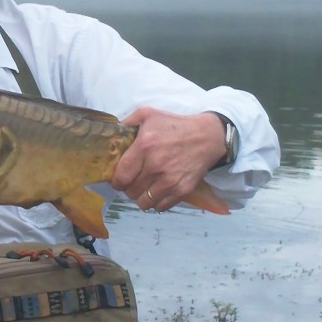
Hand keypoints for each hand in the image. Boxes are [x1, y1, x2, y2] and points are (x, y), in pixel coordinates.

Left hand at [110, 107, 225, 211]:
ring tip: (144, 189)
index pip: (121, 176)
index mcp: (144, 147)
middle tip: (133, 182)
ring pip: (144, 203)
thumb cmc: (175, 125)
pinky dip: (156, 203)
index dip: (116, 181)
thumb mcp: (148, 114)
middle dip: (128, 189)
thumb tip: (114, 134)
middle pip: (131, 191)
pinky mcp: (182, 190)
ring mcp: (170, 180)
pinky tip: (157, 192)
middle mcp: (155, 166)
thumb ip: (127, 122)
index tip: (119, 180)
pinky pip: (161, 207)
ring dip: (141, 198)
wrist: (207, 136)